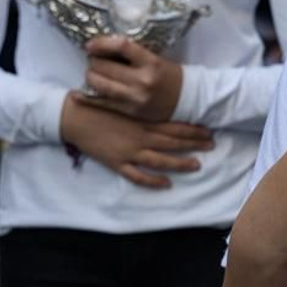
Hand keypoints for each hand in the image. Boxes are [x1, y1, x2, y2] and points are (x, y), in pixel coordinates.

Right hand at [59, 93, 212, 188]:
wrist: (75, 117)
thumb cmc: (98, 105)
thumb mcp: (124, 103)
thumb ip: (142, 108)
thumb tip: (160, 106)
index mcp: (142, 120)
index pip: (173, 125)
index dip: (192, 129)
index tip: (208, 130)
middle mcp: (140, 136)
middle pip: (172, 142)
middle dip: (193, 144)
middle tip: (211, 145)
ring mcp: (129, 151)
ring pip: (160, 160)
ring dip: (179, 163)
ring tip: (196, 165)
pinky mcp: (117, 163)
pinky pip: (137, 175)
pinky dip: (153, 181)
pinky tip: (166, 184)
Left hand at [80, 35, 182, 122]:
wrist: (184, 99)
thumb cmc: (167, 75)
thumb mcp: (154, 59)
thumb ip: (131, 55)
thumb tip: (102, 47)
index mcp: (151, 62)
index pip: (122, 46)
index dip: (101, 43)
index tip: (90, 44)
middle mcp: (142, 80)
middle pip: (105, 66)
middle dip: (94, 62)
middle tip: (93, 60)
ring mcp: (135, 98)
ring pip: (100, 84)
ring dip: (91, 77)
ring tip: (93, 74)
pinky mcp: (130, 111)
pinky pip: (102, 103)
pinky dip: (87, 97)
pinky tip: (77, 94)